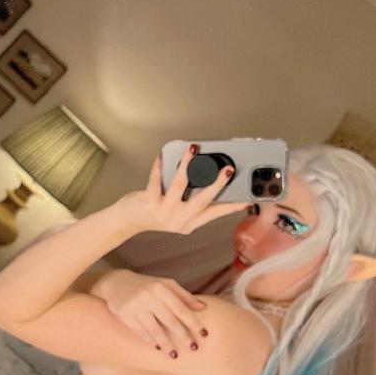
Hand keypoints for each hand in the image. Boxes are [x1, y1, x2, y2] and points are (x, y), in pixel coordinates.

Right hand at [90, 270, 208, 357]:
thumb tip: (204, 308)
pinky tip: (158, 348)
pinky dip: (150, 341)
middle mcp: (148, 296)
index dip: (193, 322)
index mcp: (161, 287)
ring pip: (154, 329)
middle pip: (170, 320)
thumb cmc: (147, 285)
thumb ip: (184, 296)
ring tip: (175, 355)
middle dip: (183, 336)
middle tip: (193, 348)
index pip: (181, 308)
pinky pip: (140, 331)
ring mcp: (135, 305)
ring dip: (166, 344)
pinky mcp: (124, 314)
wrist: (116, 282)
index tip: (204, 334)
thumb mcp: (165, 285)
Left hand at [115, 143, 245, 234]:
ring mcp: (163, 212)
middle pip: (202, 200)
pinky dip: (160, 166)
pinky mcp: (148, 202)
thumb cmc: (153, 211)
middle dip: (217, 184)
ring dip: (188, 165)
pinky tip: (163, 155)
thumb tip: (208, 177)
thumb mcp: (178, 212)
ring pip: (180, 185)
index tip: (247, 199)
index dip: (232, 206)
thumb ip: (193, 201)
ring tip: (194, 150)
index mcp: (188, 224)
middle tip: (229, 170)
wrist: (127, 220)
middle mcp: (178, 220)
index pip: (215, 213)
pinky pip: (156, 180)